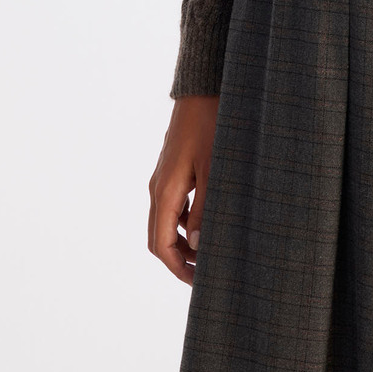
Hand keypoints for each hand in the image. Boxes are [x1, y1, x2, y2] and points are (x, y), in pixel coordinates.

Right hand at [148, 95, 219, 283]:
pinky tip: (206, 221)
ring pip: (165, 221)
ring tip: (210, 250)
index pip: (161, 244)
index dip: (178, 268)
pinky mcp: (172, 168)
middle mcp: (158, 187)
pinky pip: (172, 205)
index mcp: (165, 191)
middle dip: (179, 259)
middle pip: (159, 237)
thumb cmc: (212, 126)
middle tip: (206, 273)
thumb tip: (196, 244)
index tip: (198, 282)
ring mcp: (163, 177)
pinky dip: (185, 221)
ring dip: (183, 240)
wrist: (202, 90)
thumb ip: (204, 209)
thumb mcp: (214, 171)